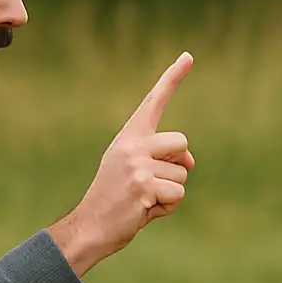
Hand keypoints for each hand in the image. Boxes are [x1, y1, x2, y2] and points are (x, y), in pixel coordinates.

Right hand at [49, 53, 194, 275]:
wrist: (91, 226)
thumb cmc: (117, 200)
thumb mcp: (136, 170)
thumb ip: (162, 159)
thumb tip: (190, 161)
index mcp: (129, 136)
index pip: (154, 101)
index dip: (172, 78)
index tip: (188, 56)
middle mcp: (132, 144)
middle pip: (182, 143)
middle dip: (177, 167)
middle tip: (151, 183)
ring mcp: (137, 163)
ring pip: (182, 174)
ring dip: (170, 192)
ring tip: (143, 199)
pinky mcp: (144, 184)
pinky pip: (177, 194)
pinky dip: (167, 207)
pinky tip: (144, 209)